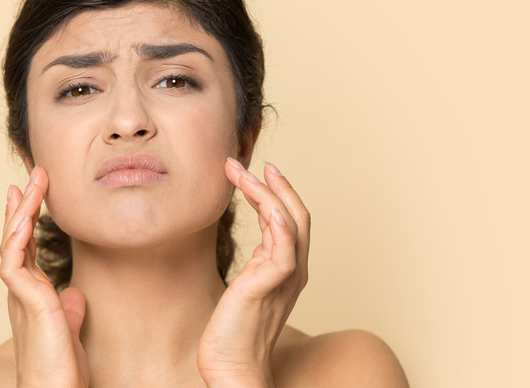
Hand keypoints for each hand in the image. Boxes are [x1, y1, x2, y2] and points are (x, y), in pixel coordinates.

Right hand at [0, 167, 88, 387]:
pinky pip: (13, 265)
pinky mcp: (27, 305)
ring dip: (22, 213)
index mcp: (32, 297)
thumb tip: (73, 293)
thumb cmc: (61, 372)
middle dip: (22, 207)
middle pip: (16, 240)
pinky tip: (24, 219)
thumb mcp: (68, 333)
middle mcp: (21, 294)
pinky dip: (16, 239)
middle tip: (31, 176)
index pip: (26, 251)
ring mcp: (20, 298)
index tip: (32, 194)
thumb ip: (68, 310)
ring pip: (12, 245)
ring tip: (32, 183)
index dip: (27, 222)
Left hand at [198, 159, 309, 387]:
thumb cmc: (233, 333)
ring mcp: (285, 278)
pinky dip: (278, 222)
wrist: (232, 368)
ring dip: (266, 192)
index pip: (291, 221)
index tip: (255, 172)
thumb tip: (254, 251)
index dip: (276, 193)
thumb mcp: (247, 289)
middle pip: (297, 214)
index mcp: (289, 270)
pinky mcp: (270, 285)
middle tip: (247, 163)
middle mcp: (294, 271)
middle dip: (275, 184)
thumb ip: (256, 268)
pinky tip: (263, 203)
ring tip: (239, 172)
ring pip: (289, 222)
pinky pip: (284, 248)